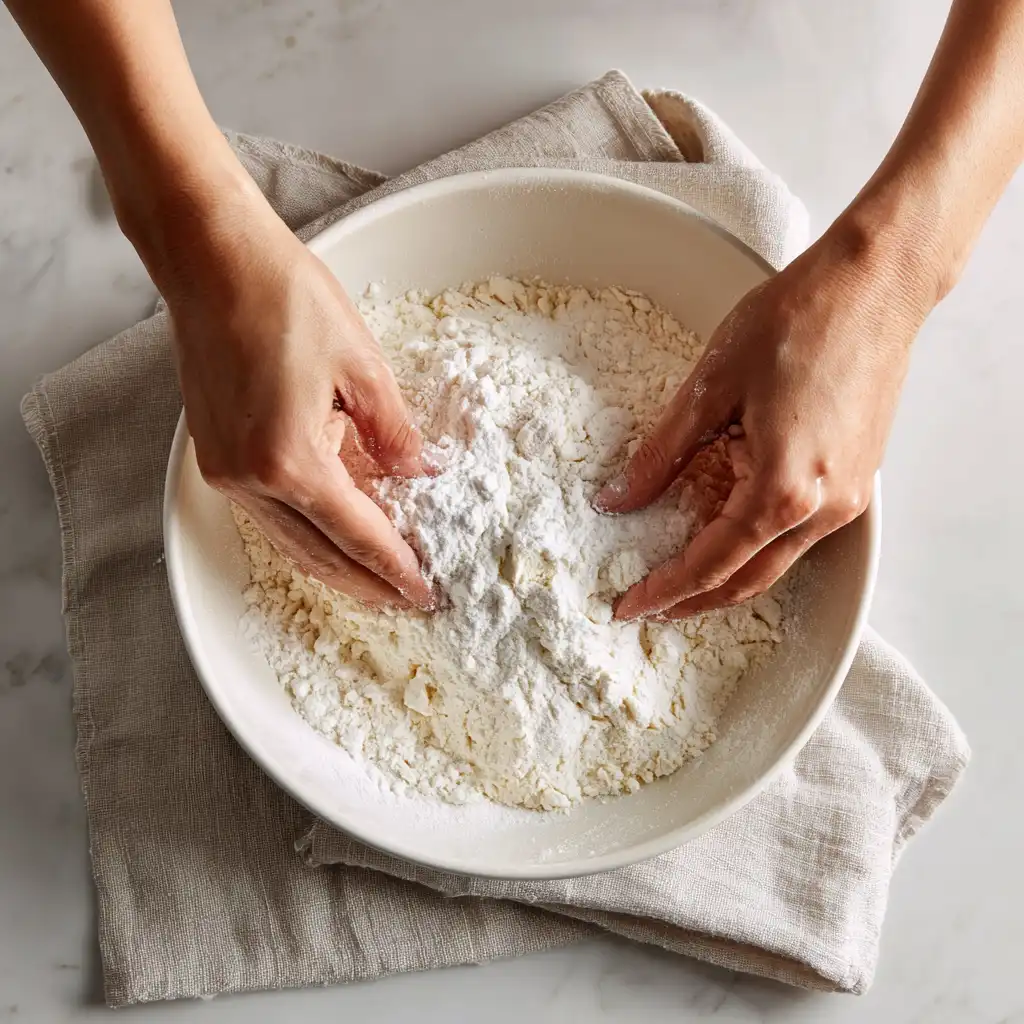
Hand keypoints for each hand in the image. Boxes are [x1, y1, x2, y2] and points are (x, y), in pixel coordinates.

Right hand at [161, 196, 433, 609]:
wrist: (212, 259)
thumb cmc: (286, 299)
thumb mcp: (362, 367)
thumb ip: (396, 434)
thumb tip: (421, 474)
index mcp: (290, 461)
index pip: (357, 534)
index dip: (396, 567)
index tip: (425, 591)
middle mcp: (249, 480)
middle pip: (319, 554)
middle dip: (366, 583)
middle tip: (405, 602)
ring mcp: (225, 471)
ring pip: (289, 542)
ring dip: (334, 566)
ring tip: (374, 583)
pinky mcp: (215, 456)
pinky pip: (268, 516)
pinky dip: (305, 533)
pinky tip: (331, 537)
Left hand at [596, 223, 935, 620]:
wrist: (874, 285)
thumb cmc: (798, 322)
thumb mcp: (710, 388)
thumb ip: (660, 455)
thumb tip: (618, 499)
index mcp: (783, 491)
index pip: (710, 564)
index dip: (664, 589)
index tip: (627, 604)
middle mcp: (823, 509)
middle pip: (747, 579)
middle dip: (694, 600)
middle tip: (650, 605)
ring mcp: (847, 498)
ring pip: (775, 561)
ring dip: (726, 576)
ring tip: (679, 576)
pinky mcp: (856, 479)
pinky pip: (798, 531)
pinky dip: (755, 542)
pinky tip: (724, 529)